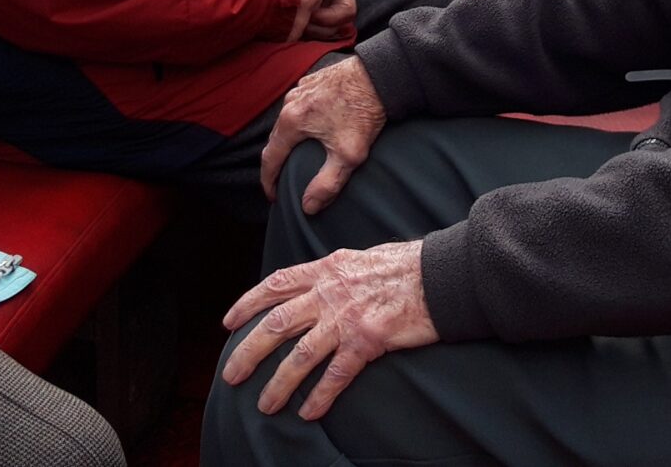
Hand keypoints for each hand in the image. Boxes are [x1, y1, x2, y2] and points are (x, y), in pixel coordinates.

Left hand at [220, 240, 438, 419]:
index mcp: (326, 269)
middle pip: (277, 324)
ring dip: (278, 383)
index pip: (275, 285)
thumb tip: (316, 283)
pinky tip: (308, 412)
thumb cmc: (405, 266)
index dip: (247, 304)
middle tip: (230, 374)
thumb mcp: (360, 258)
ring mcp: (347, 318)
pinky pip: (336, 374)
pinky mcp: (368, 340)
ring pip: (300, 355)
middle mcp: (330, 293)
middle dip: (248, 351)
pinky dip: (320, 395)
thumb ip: (334, 273)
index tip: (229, 322)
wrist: (441, 275)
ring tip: (264, 404)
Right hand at [259, 57, 386, 211]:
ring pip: (286, 120)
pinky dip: (299, 121)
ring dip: (288, 140)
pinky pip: (298, 105)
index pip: (269, 158)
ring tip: (295, 156)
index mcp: (292, 121)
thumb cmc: (365, 113)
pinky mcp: (312, 81)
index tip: (273, 196)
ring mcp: (300, 89)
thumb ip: (327, 184)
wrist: (381, 76)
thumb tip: (308, 206)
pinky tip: (312, 129)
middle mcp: (290, 103)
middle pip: (275, 139)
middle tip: (282, 180)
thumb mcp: (348, 156)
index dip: (269, 181)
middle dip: (277, 162)